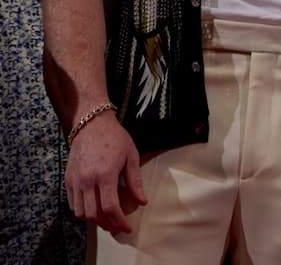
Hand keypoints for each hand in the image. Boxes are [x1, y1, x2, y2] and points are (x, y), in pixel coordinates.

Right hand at [66, 111, 145, 233]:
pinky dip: (82, 212)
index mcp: (105, 175)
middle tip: (118, 227)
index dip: (120, 221)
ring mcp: (75, 181)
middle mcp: (87, 181)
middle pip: (93, 214)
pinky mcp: (68, 180)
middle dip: (107, 225)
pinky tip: (93, 210)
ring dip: (94, 220)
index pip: (110, 207)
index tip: (127, 227)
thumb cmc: (115, 138)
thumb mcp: (131, 156)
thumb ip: (135, 182)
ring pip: (80, 212)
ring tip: (107, 220)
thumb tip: (142, 202)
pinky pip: (72, 203)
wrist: (91, 124)